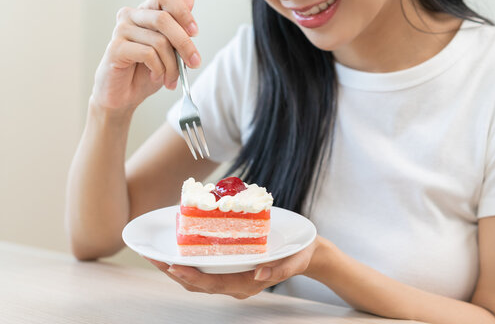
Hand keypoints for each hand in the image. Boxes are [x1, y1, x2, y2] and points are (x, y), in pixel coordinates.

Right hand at [92, 0, 200, 113]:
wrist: (124, 96)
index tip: (195, 32)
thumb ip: (179, 27)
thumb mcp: (170, 51)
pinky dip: (158, 69)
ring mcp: (121, 30)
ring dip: (172, 65)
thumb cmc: (146, 72)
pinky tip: (155, 76)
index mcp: (145, 12)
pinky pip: (148, 54)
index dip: (182, 11)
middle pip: (164, 19)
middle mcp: (131, 16)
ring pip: (159, 41)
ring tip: (171, 79)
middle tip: (194, 63)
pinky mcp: (115, 48)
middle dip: (185, 44)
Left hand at [145, 236, 322, 299]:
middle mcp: (235, 283)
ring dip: (176, 269)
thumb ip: (279, 269)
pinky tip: (177, 249)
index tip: (174, 267)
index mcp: (248, 283)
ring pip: (198, 278)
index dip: (193, 277)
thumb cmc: (298, 254)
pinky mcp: (229, 268)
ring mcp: (231, 277)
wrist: (302, 252)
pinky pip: (204, 269)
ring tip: (157, 255)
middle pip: (199, 284)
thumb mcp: (294, 259)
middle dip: (174, 273)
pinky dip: (188, 261)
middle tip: (153, 258)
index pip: (215, 284)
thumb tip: (259, 273)